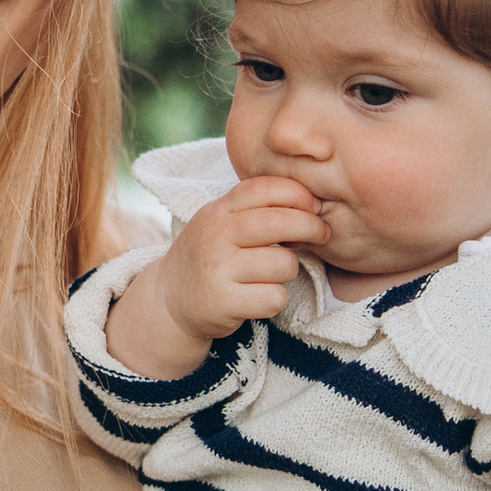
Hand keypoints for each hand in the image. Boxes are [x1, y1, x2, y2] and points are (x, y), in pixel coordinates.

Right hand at [104, 178, 325, 376]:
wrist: (169, 299)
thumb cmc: (209, 256)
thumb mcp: (221, 222)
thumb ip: (257, 208)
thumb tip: (313, 202)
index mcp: (218, 211)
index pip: (264, 188)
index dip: (298, 194)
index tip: (313, 206)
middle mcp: (215, 236)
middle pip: (280, 222)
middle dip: (311, 227)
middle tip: (321, 235)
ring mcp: (218, 269)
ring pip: (284, 263)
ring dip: (288, 270)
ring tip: (273, 273)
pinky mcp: (223, 303)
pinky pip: (274, 297)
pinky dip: (275, 299)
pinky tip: (260, 296)